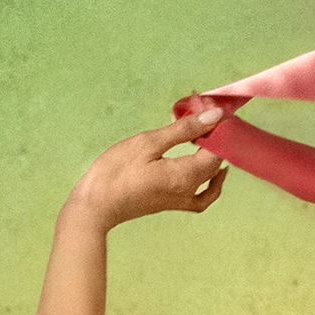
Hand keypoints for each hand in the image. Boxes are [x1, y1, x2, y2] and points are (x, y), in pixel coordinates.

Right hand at [72, 115, 232, 228]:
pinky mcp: (172, 204)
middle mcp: (189, 191)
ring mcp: (181, 200)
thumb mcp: (149, 143)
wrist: (96, 205)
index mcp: (186, 175)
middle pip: (216, 162)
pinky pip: (202, 196)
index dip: (219, 126)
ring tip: (206, 137)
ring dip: (213, 156)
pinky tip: (209, 172)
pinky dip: (211, 184)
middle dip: (215, 136)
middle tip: (203, 114)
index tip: (209, 109)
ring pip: (212, 178)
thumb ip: (184, 130)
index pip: (218, 148)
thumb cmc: (116, 172)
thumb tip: (213, 118)